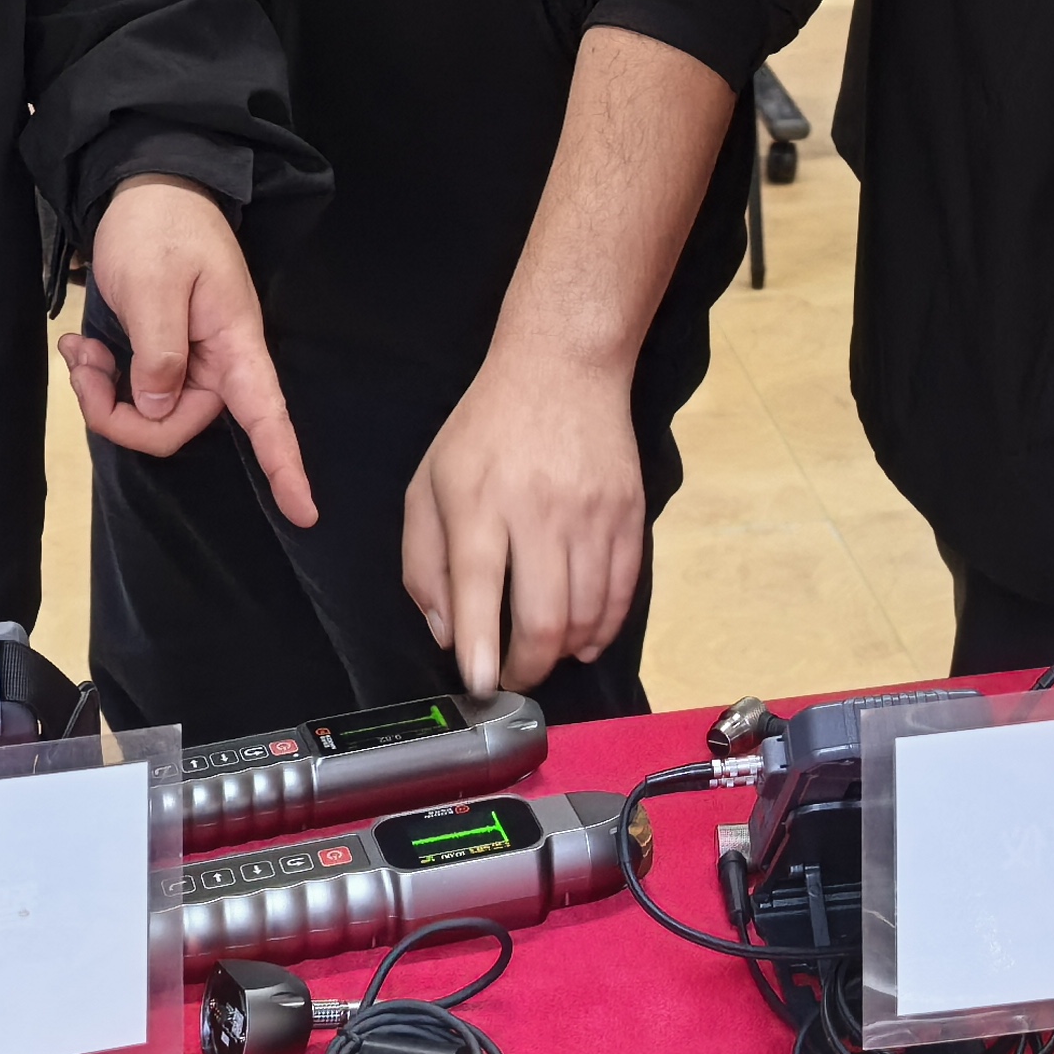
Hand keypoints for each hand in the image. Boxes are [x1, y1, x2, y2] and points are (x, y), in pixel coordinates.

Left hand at [60, 179, 317, 525]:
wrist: (146, 186)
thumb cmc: (161, 226)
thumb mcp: (154, 284)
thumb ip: (160, 351)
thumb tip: (157, 409)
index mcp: (234, 343)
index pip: (268, 414)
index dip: (286, 465)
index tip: (305, 512)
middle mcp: (216, 362)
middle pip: (176, 426)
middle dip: (120, 414)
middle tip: (84, 365)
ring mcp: (187, 362)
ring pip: (148, 416)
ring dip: (103, 393)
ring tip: (80, 348)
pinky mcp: (159, 357)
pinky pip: (132, 395)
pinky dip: (100, 378)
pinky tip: (83, 345)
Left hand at [400, 348, 644, 696]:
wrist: (563, 368)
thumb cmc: (486, 430)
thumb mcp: (429, 483)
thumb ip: (424, 562)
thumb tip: (449, 634)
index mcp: (479, 501)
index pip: (480, 589)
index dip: (481, 651)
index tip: (480, 686)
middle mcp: (539, 510)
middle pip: (545, 617)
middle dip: (529, 667)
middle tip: (514, 676)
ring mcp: (592, 513)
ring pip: (588, 614)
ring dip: (565, 651)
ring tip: (546, 652)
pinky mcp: (629, 513)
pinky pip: (624, 592)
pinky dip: (604, 628)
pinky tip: (584, 638)